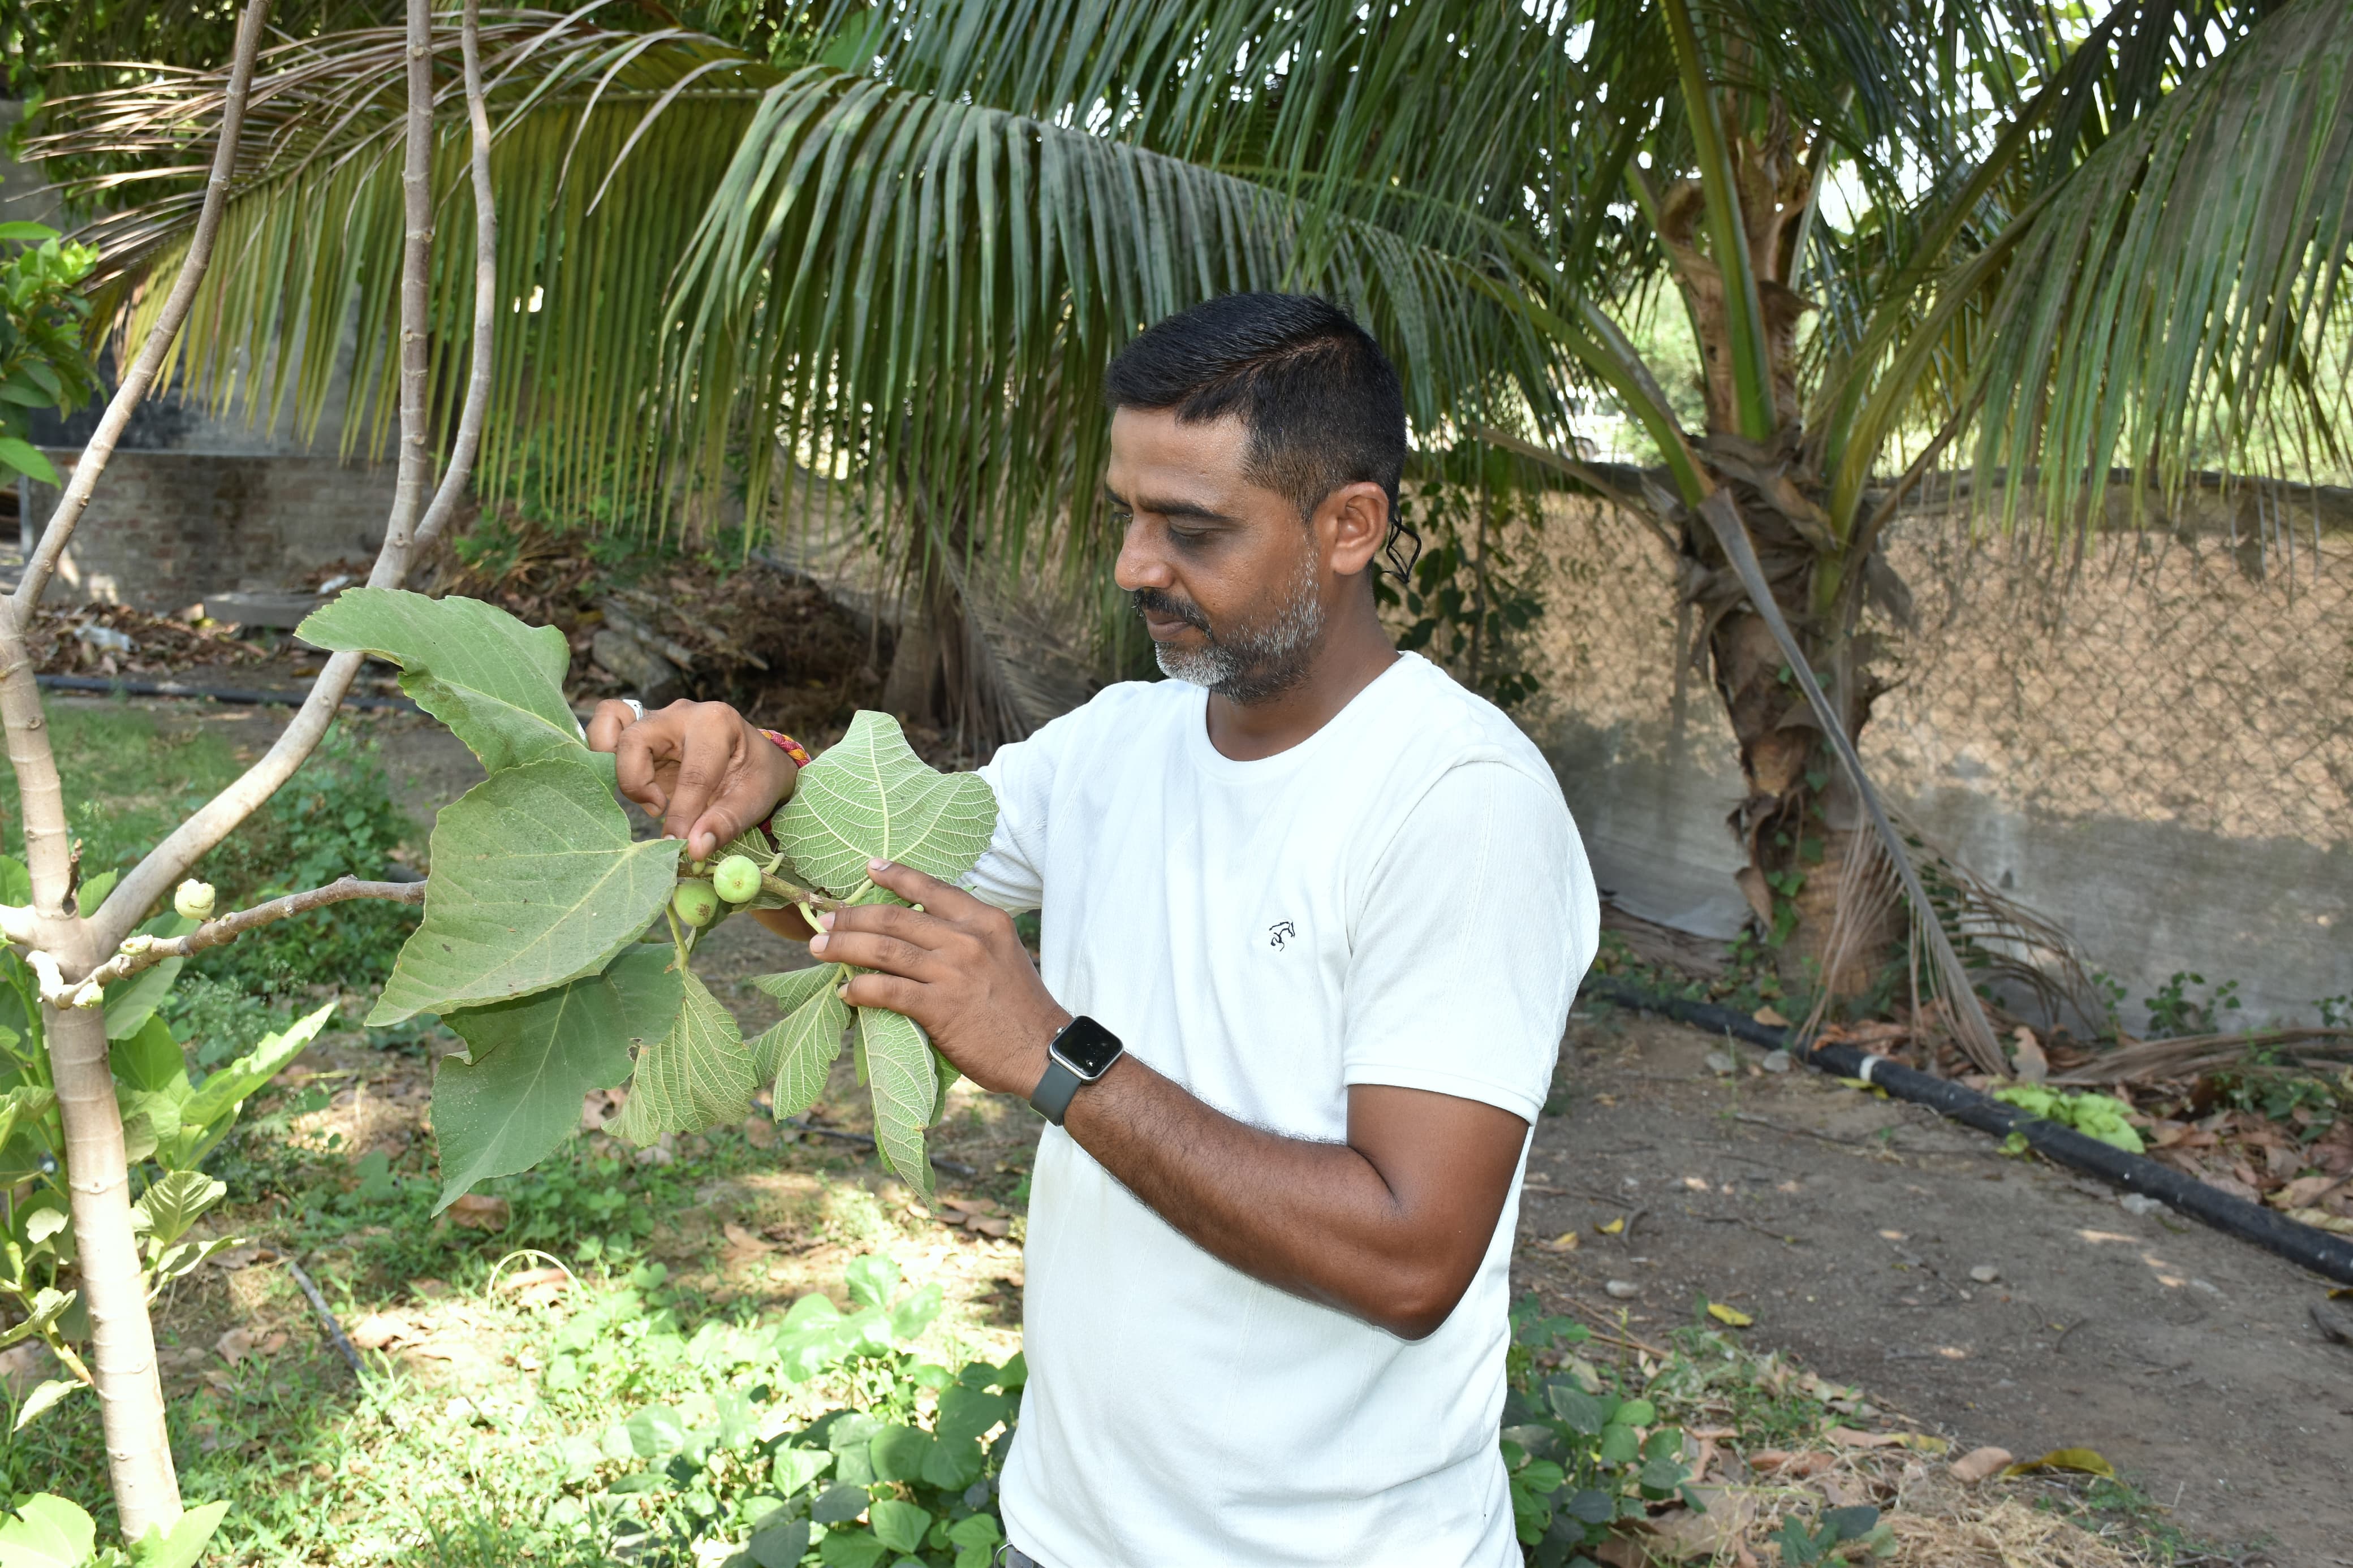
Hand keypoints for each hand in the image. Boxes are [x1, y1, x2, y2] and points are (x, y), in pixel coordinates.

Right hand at [584, 698, 798, 860]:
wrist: (755, 760)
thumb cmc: (757, 776)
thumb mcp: (755, 800)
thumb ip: (725, 824)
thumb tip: (693, 849)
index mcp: (717, 723)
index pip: (692, 773)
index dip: (683, 813)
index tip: (679, 843)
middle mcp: (681, 713)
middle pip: (635, 739)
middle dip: (638, 782)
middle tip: (658, 808)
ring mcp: (657, 718)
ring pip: (611, 723)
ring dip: (617, 764)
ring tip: (644, 791)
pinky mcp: (640, 730)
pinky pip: (607, 726)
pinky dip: (604, 751)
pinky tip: (632, 782)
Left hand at [810, 859, 1067, 1097]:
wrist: (1042, 1050)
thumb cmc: (1019, 1006)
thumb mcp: (1002, 954)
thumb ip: (965, 938)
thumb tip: (919, 932)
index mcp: (984, 921)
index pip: (932, 889)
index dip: (895, 876)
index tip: (869, 868)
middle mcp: (967, 939)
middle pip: (895, 918)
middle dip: (852, 916)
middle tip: (825, 918)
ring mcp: (952, 972)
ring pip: (883, 949)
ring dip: (843, 946)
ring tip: (819, 946)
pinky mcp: (939, 1007)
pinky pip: (886, 991)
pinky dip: (859, 989)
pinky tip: (844, 991)